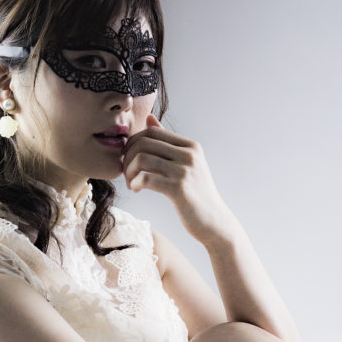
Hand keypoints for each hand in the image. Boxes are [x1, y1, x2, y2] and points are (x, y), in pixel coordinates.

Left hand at [122, 115, 235, 244]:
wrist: (214, 222)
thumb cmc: (196, 195)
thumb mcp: (186, 165)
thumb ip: (168, 143)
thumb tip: (149, 119)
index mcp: (190, 146)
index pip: (152, 132)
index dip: (134, 143)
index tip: (129, 159)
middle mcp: (189, 154)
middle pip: (144, 142)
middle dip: (128, 157)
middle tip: (127, 173)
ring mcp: (184, 170)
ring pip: (142, 158)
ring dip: (129, 171)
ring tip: (131, 183)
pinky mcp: (178, 188)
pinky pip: (146, 177)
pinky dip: (136, 183)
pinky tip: (136, 189)